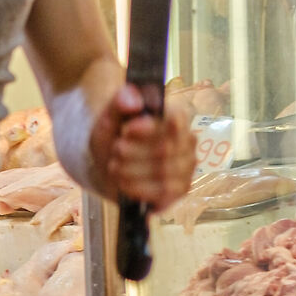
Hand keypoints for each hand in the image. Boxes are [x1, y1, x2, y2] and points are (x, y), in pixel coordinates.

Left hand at [88, 85, 195, 210]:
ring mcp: (187, 166)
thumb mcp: (109, 116)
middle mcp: (188, 140)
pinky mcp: (181, 188)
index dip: (148, 128)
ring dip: (132, 171)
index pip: (174, 120)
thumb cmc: (114, 137)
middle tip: (115, 150)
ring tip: (115, 167)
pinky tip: (124, 185)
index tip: (125, 131)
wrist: (108, 164)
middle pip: (165, 149)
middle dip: (133, 152)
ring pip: (163, 173)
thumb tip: (132, 102)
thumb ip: (119, 101)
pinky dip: (140, 190)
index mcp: (175, 116)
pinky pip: (165, 193)